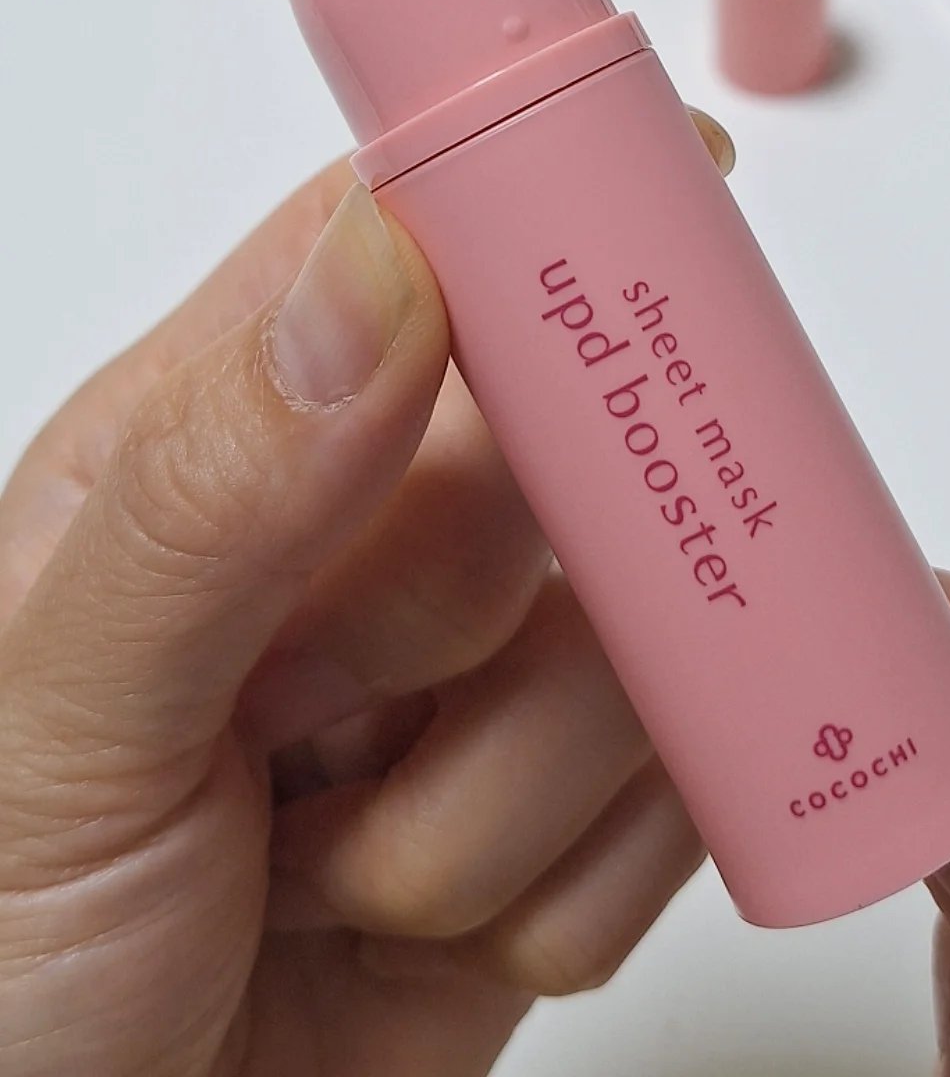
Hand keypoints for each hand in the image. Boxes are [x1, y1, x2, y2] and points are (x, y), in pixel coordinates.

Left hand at [0, 109, 732, 1076]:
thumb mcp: (55, 727)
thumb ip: (217, 492)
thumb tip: (382, 266)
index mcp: (227, 441)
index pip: (409, 244)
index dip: (531, 214)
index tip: (646, 219)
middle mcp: (373, 532)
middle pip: (568, 450)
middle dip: (469, 621)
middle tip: (326, 712)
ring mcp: (486, 669)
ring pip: (648, 646)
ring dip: (499, 807)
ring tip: (330, 878)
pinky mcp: (577, 803)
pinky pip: (684, 802)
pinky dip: (566, 899)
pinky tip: (427, 936)